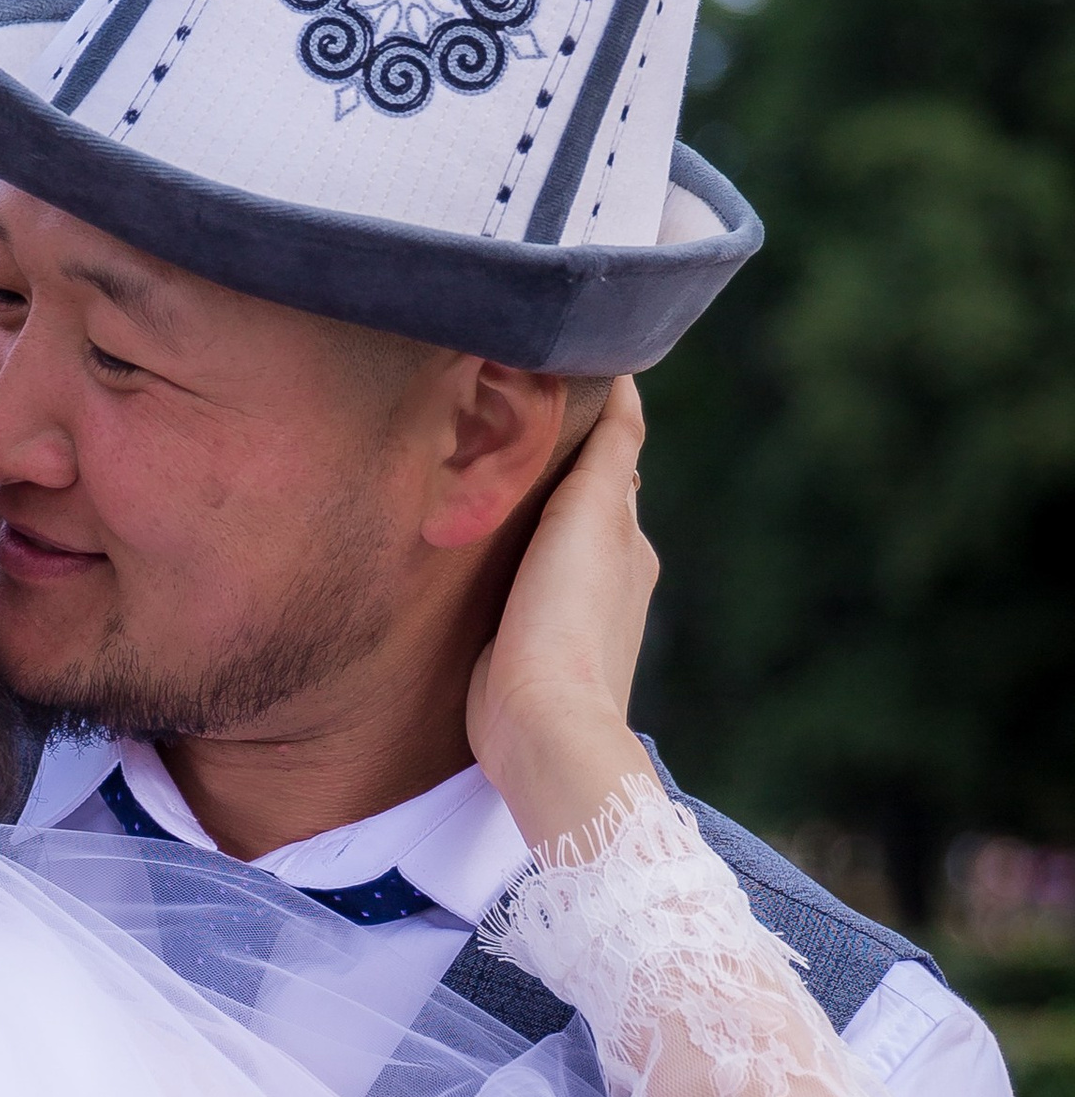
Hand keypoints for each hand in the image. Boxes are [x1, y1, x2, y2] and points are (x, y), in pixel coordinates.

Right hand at [466, 378, 657, 851]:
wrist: (541, 723)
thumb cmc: (567, 617)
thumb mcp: (593, 516)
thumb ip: (610, 451)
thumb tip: (625, 383)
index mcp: (627, 540)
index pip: (614, 462)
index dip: (593, 420)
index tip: (558, 374)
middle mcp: (606, 575)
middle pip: (581, 502)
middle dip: (554, 462)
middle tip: (503, 416)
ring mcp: (566, 615)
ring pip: (547, 544)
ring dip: (524, 511)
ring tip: (480, 472)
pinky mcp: (522, 646)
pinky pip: (513, 583)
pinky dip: (501, 555)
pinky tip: (470, 549)